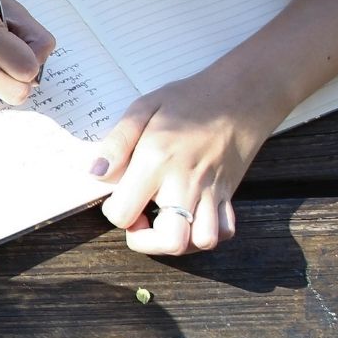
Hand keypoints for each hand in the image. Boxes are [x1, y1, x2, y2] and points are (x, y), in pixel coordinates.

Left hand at [93, 62, 288, 254]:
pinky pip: (224, 231)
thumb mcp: (143, 107)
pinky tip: (191, 217)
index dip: (114, 213)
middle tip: (141, 219)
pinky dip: (208, 233)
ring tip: (165, 221)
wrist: (241, 94)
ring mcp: (212, 191)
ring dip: (179, 241)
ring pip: (202, 241)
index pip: (124, 213)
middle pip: (171, 241)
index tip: (117, 198)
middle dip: (147, 242)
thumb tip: (96, 174)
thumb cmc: (189, 99)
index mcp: (157, 161)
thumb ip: (117, 142)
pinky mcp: (228, 194)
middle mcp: (185, 182)